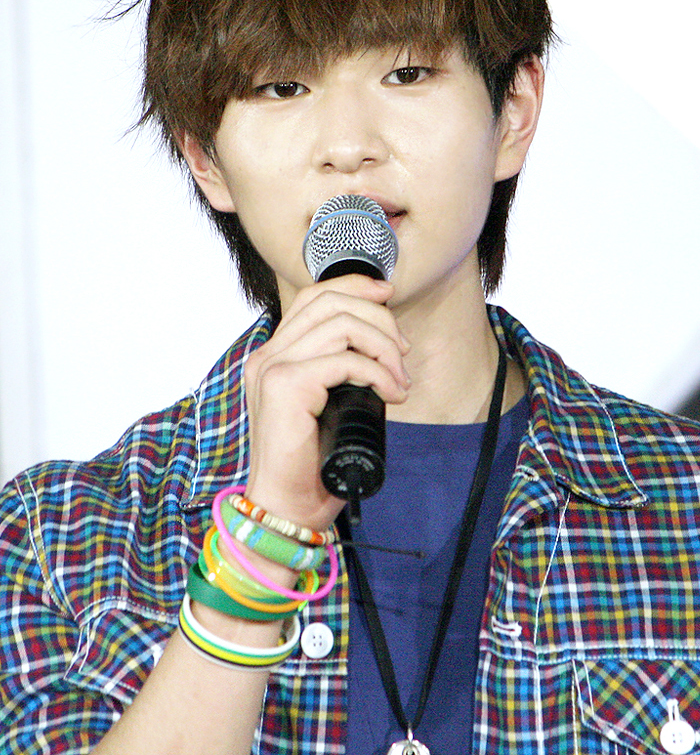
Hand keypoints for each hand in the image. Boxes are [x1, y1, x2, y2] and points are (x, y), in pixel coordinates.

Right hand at [242, 274, 410, 531]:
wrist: (286, 509)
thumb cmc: (310, 465)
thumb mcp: (326, 405)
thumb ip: (337, 373)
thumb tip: (383, 347)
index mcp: (273, 356)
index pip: (312, 297)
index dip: (354, 286)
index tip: (387, 296)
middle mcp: (267, 355)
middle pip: (329, 302)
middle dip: (377, 317)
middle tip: (402, 352)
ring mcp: (273, 368)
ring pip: (341, 326)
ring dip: (383, 347)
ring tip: (399, 379)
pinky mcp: (286, 386)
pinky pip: (345, 361)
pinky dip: (378, 373)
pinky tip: (393, 394)